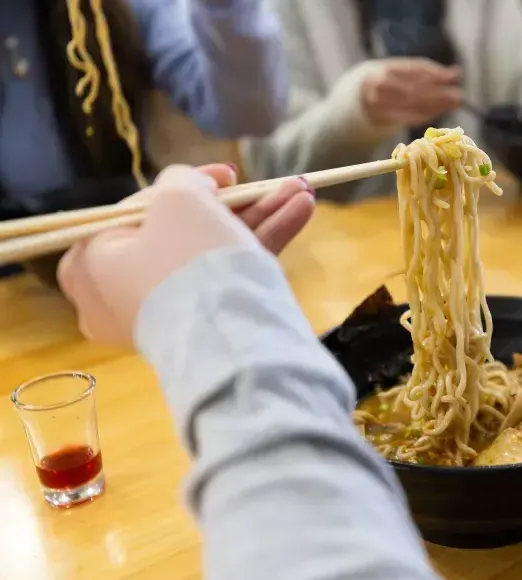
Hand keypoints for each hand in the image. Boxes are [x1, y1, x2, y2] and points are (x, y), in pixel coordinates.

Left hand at [58, 164, 314, 345]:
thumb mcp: (178, 196)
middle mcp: (119, 294)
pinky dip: (262, 246)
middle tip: (273, 186)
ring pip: (215, 254)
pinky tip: (300, 213)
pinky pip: (228, 278)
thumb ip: (182, 180)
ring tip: (303, 193)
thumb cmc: (184, 257)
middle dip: (240, 205)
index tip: (229, 175)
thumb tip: (193, 189)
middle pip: (185, 232)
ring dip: (262, 219)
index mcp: (91, 261)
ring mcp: (164, 316)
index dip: (191, 185)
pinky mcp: (202, 330)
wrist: (224, 336)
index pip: (142, 210)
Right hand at [361, 58, 462, 127]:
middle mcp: (379, 84)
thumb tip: (457, 72)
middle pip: (414, 88)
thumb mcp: (403, 73)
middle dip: (439, 92)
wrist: (358, 96)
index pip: (413, 68)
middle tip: (459, 96)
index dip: (435, 72)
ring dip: (436, 105)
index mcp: (384, 68)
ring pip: (412, 105)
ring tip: (454, 103)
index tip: (454, 76)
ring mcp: (378, 103)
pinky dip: (426, 115)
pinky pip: (408, 118)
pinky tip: (439, 112)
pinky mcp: (382, 119)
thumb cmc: (389, 82)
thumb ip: (428, 72)